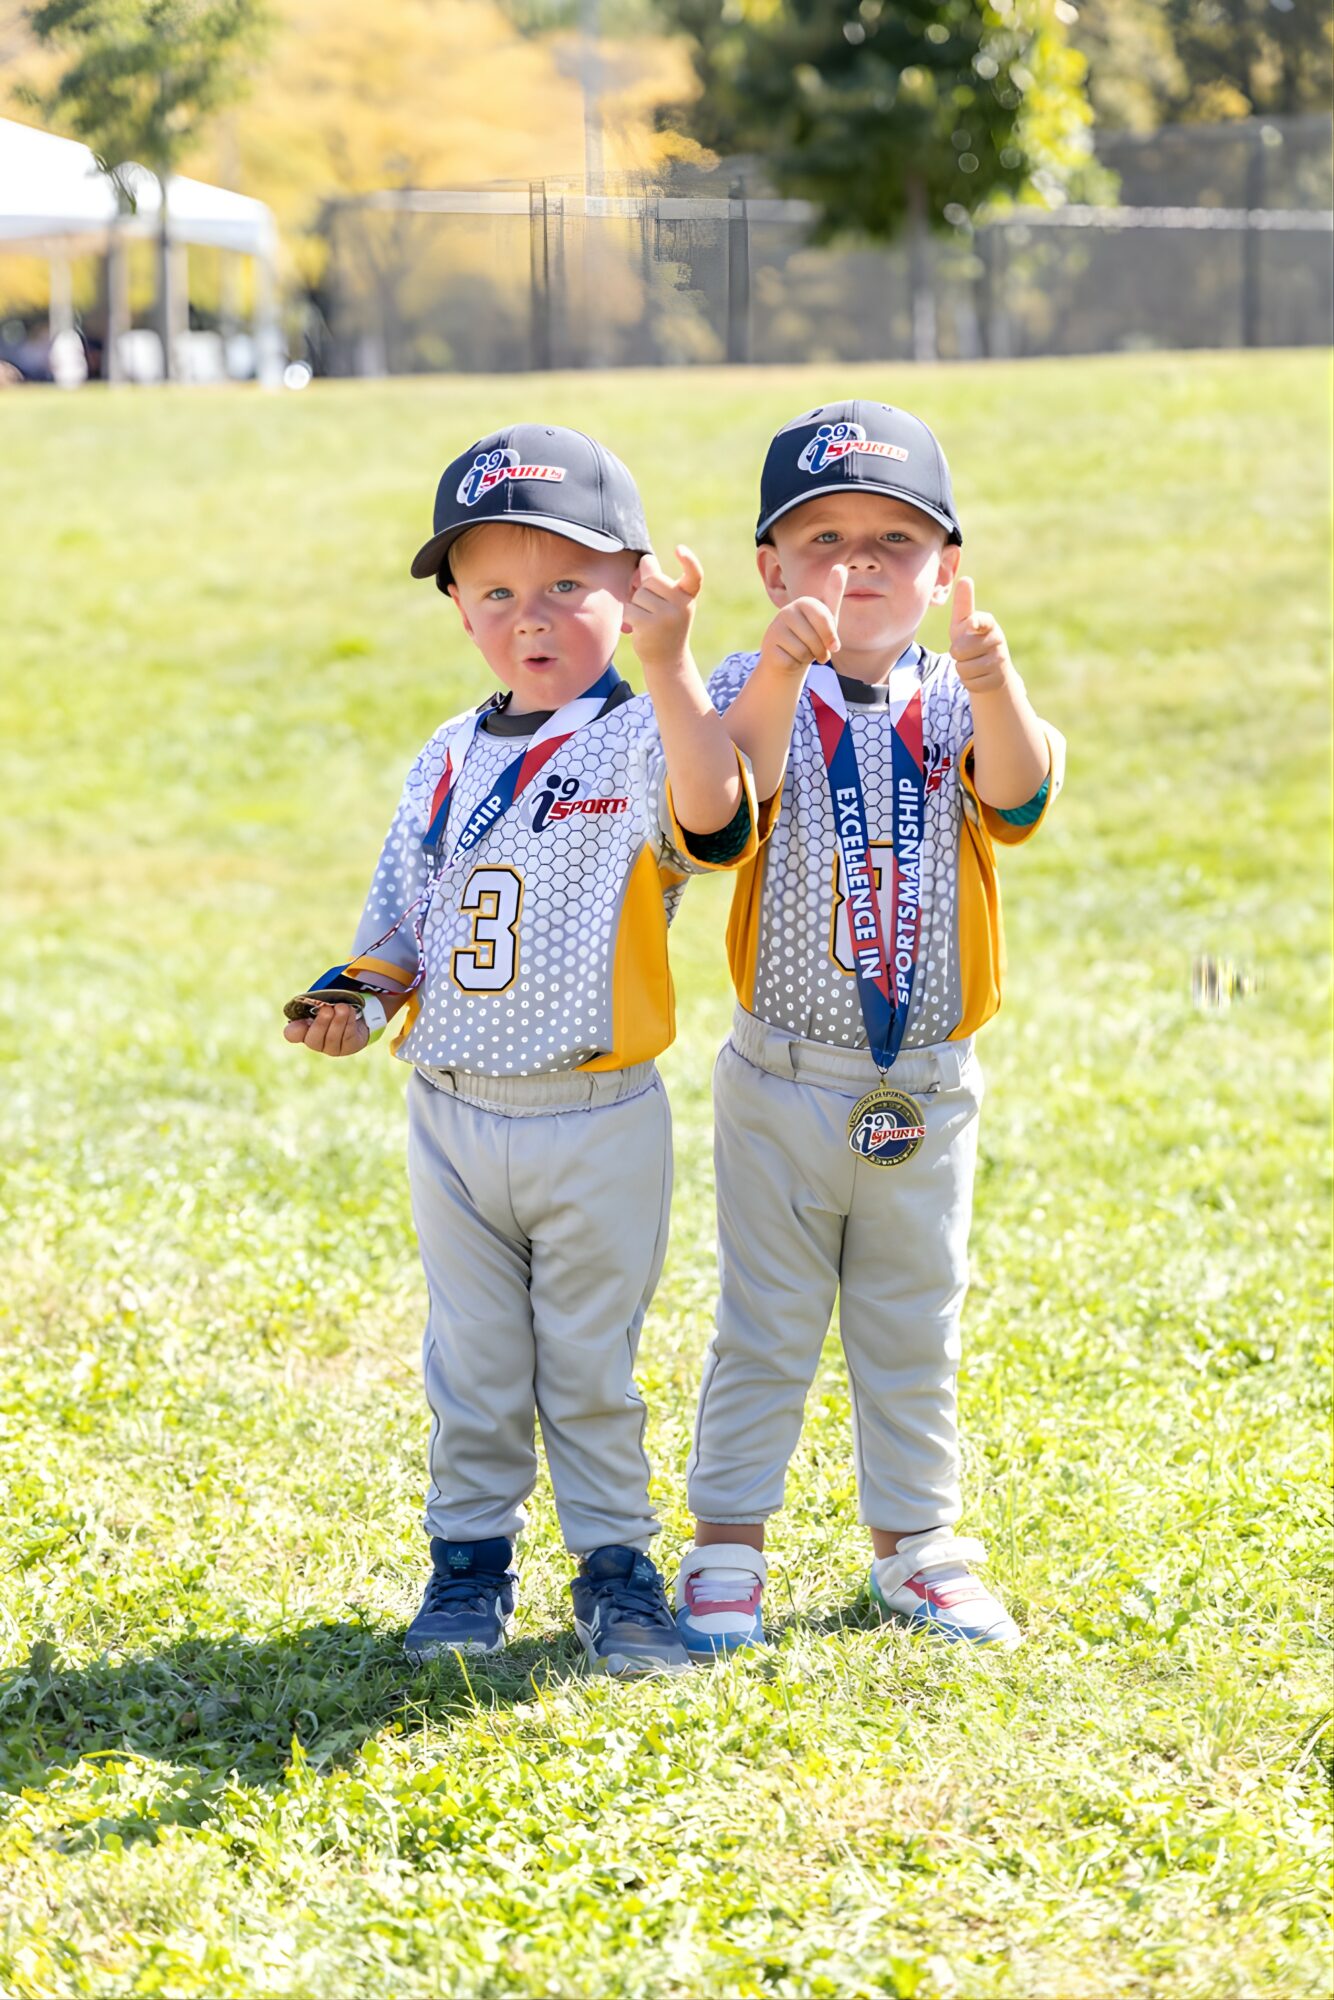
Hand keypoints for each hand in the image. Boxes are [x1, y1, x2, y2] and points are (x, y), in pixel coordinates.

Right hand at [283, 1002, 368, 1056]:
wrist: (355, 1016)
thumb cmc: (334, 1008)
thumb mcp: (322, 1003)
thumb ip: (316, 1004)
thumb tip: (320, 1006)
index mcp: (304, 1030)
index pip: (292, 1034)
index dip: (293, 1030)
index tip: (300, 1021)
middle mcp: (317, 1043)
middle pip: (314, 1039)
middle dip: (321, 1023)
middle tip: (327, 1008)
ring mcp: (333, 1049)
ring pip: (333, 1038)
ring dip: (338, 1020)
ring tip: (343, 1006)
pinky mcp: (349, 1048)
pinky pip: (348, 1037)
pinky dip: (349, 1022)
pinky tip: (350, 1011)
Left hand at [621, 545, 702, 669]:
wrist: (667, 659)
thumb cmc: (664, 623)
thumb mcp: (668, 601)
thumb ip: (656, 579)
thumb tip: (646, 561)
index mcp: (688, 595)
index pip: (694, 575)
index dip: (689, 561)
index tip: (680, 549)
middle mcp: (682, 605)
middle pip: (651, 579)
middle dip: (644, 589)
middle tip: (651, 608)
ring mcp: (667, 616)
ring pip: (638, 595)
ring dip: (635, 604)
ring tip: (647, 619)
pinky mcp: (650, 626)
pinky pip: (629, 609)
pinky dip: (627, 616)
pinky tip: (636, 627)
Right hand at [758, 565, 846, 678]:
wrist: (788, 657)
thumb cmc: (812, 635)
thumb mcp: (827, 616)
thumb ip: (833, 593)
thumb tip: (840, 566)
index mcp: (804, 602)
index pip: (824, 619)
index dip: (831, 636)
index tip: (835, 646)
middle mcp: (787, 611)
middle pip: (815, 638)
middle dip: (820, 650)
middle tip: (817, 651)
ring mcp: (775, 628)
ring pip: (803, 651)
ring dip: (807, 657)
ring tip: (802, 651)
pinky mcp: (769, 646)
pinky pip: (792, 660)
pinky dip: (795, 664)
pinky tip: (790, 658)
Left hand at [949, 576, 1015, 695]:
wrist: (991, 669)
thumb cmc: (971, 640)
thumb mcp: (963, 624)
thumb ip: (963, 606)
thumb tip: (965, 579)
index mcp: (989, 623)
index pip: (981, 621)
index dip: (973, 623)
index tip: (970, 623)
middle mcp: (997, 640)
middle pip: (960, 650)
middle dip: (955, 653)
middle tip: (965, 651)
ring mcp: (1000, 660)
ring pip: (964, 669)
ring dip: (961, 669)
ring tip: (971, 663)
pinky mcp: (998, 679)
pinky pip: (970, 683)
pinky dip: (968, 682)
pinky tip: (978, 676)